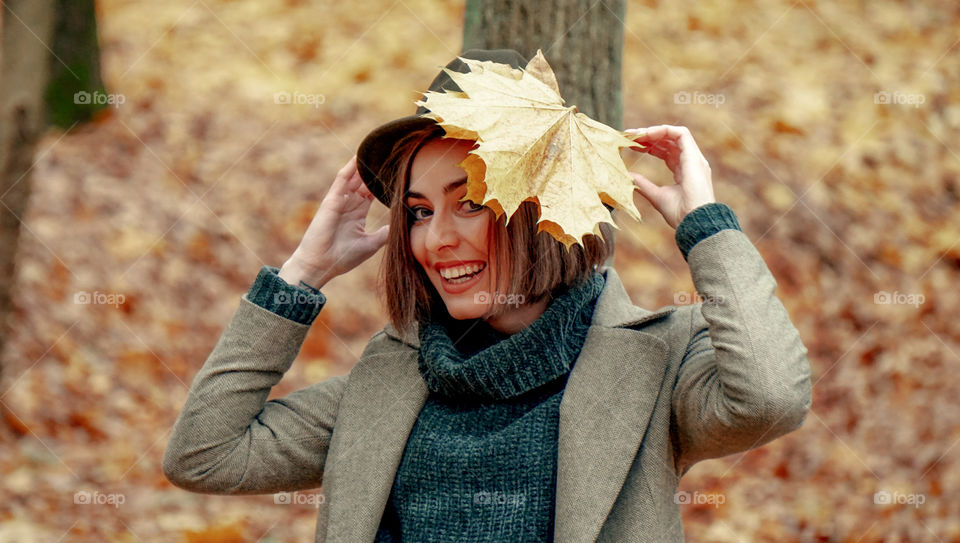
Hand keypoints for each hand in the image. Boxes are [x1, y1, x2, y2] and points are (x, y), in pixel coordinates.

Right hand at [279, 156, 388, 288]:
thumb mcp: (371, 244)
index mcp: (357, 212)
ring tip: (376, 148)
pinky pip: (342, 179)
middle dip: (375, 168)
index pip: (372, 191)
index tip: (396, 170)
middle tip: (389, 153)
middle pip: (364, 180)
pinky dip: (350, 167)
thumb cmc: (342, 257)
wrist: (321, 265)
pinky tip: (359, 156)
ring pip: (354, 176)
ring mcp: (340, 200)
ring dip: (363, 163)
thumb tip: (399, 226)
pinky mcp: (332, 200)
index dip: (382, 181)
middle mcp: (349, 204)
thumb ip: (384, 233)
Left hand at [625, 125, 716, 228]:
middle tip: (629, 136)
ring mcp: (694, 158)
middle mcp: (690, 162)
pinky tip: (648, 135)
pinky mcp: (694, 157)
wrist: (695, 222)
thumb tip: (628, 176)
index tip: (630, 145)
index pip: (665, 152)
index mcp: (683, 171)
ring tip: (636, 134)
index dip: (648, 146)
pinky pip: (681, 134)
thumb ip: (643, 184)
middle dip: (648, 137)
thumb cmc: (680, 214)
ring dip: (654, 132)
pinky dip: (664, 131)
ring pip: (674, 135)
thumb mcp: (656, 196)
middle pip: (668, 142)